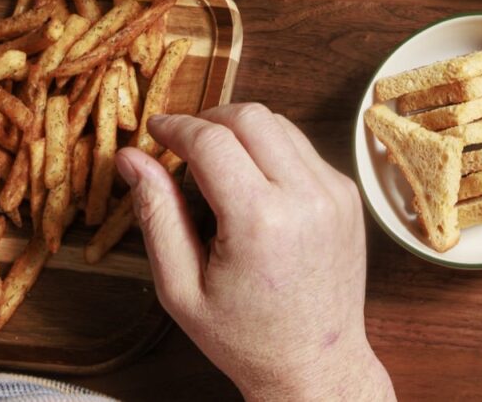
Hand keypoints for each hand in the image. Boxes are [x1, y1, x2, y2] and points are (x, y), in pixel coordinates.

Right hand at [122, 104, 390, 401]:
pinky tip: (252, 186)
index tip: (156, 130)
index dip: (176, 126)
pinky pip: (304, 149)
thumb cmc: (244, 337)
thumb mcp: (181, 288)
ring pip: (281, 125)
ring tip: (215, 167)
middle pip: (251, 117)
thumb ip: (156, 215)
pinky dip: (272, 151)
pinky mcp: (349, 195)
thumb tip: (131, 157)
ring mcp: (335, 192)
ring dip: (242, 131)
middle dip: (210, 119)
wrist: (315, 364)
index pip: (212, 139)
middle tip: (183, 144)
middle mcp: (306, 196)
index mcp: (261, 221)